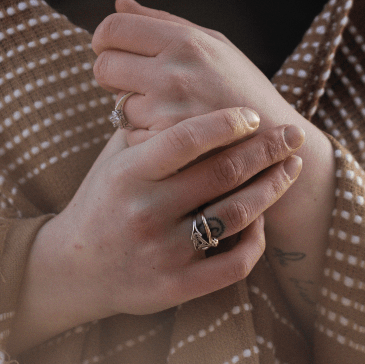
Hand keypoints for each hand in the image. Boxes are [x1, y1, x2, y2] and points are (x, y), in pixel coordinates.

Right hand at [87, 0, 338, 336]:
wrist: (72, 269)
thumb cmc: (102, 200)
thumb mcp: (115, 158)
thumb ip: (147, 124)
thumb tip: (181, 76)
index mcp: (128, 174)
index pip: (185, 139)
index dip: (226, 123)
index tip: (253, 115)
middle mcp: (145, 212)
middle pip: (222, 173)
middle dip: (266, 149)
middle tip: (292, 134)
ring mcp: (162, 252)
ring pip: (236, 215)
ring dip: (272, 188)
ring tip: (290, 168)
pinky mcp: (177, 287)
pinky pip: (234, 261)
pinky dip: (257, 238)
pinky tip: (263, 218)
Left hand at [91, 0, 301, 146]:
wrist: (275, 142)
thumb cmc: (242, 87)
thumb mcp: (213, 44)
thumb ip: (162, 21)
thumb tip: (118, 1)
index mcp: (185, 41)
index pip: (112, 28)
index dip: (104, 39)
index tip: (113, 49)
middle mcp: (174, 73)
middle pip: (103, 65)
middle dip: (110, 73)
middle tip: (131, 80)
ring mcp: (169, 112)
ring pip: (116, 103)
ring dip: (132, 107)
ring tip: (166, 109)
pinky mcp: (167, 146)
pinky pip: (130, 134)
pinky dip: (143, 135)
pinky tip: (171, 133)